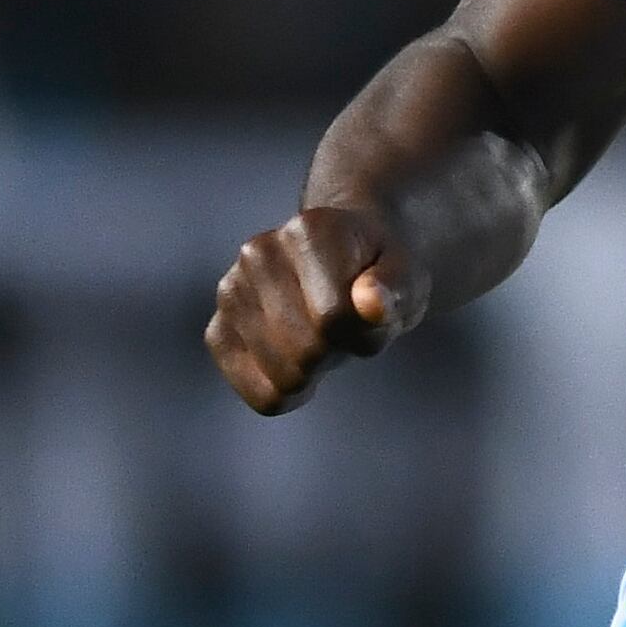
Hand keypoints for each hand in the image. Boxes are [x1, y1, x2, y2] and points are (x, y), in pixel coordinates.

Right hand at [205, 202, 423, 414]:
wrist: (348, 263)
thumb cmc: (378, 272)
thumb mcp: (407, 276)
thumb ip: (395, 288)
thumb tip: (371, 304)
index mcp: (307, 232)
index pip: (334, 318)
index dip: (366, 331)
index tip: (371, 310)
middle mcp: (257, 255)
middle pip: (306, 351)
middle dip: (339, 350)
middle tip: (346, 325)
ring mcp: (231, 292)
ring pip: (283, 377)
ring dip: (315, 370)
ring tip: (321, 334)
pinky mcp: (218, 332)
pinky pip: (260, 394)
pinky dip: (288, 391)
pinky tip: (297, 359)